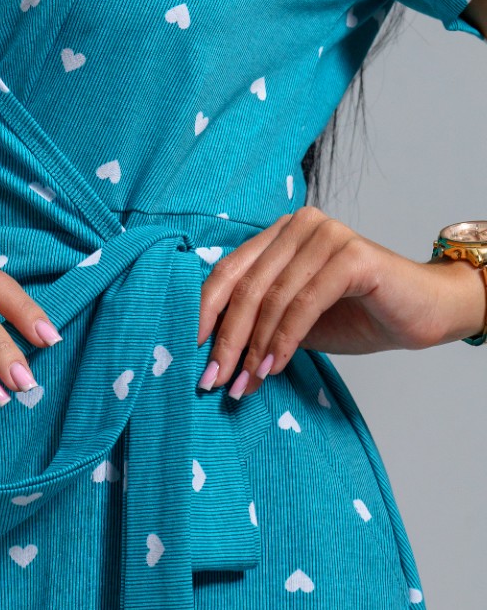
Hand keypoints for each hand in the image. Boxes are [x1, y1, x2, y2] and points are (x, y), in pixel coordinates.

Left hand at [196, 205, 482, 396]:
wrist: (421, 315)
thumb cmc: (355, 316)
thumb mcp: (292, 319)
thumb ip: (256, 321)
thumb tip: (208, 353)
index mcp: (278, 234)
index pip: (227, 271)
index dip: (204, 313)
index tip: (188, 353)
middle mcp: (300, 225)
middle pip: (246, 287)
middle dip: (226, 340)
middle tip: (214, 380)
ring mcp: (327, 235)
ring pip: (272, 298)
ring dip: (254, 348)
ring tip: (245, 384)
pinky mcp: (353, 256)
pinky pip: (304, 303)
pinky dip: (285, 340)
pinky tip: (274, 367)